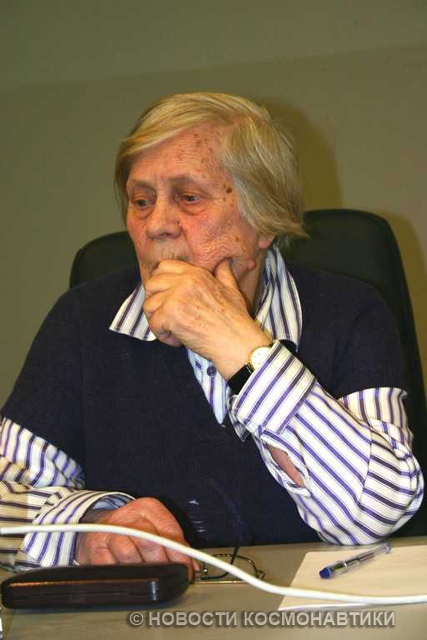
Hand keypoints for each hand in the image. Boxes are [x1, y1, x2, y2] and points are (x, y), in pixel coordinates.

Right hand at [75, 497, 197, 576]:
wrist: (97, 527)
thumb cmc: (132, 529)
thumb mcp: (155, 527)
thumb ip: (174, 544)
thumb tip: (191, 567)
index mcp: (147, 507)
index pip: (168, 529)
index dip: (180, 552)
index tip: (186, 568)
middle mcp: (128, 516)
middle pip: (150, 541)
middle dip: (163, 563)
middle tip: (170, 576)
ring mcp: (110, 531)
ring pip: (130, 554)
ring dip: (143, 571)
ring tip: (150, 577)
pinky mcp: (96, 549)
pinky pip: (112, 567)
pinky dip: (124, 576)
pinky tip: (131, 577)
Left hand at [143, 259, 270, 378]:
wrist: (237, 342)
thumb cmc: (236, 320)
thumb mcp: (232, 290)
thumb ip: (223, 274)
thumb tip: (224, 262)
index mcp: (196, 273)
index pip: (164, 267)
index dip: (160, 282)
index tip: (166, 298)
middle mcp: (185, 281)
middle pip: (151, 284)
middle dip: (154, 301)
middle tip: (166, 316)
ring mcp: (177, 297)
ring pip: (148, 305)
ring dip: (157, 321)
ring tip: (173, 330)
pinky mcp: (171, 315)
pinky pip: (153, 324)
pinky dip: (162, 336)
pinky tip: (177, 341)